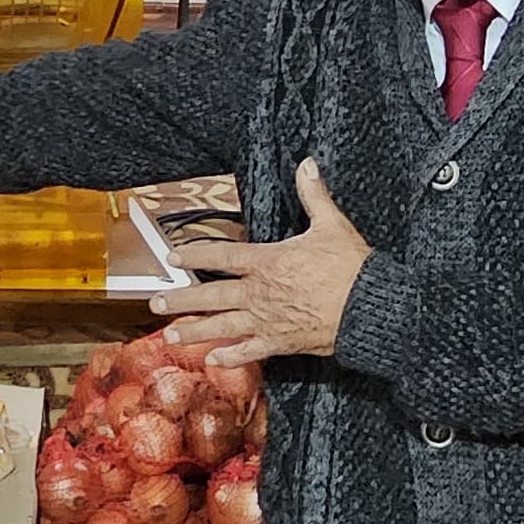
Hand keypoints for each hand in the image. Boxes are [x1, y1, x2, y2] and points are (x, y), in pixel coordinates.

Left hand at [156, 160, 369, 369]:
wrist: (368, 309)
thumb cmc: (351, 267)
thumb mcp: (332, 225)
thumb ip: (314, 195)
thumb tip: (307, 164)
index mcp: (268, 262)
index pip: (221, 256)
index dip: (194, 254)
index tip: (172, 255)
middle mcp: (259, 293)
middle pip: (211, 296)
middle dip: (181, 298)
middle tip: (156, 303)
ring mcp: (267, 320)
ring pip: (222, 326)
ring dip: (194, 331)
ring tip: (171, 335)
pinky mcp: (280, 342)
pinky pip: (249, 351)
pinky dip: (230, 356)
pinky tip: (213, 359)